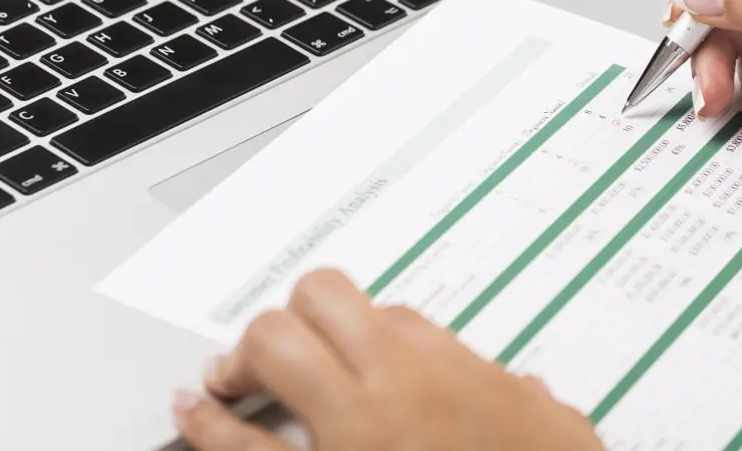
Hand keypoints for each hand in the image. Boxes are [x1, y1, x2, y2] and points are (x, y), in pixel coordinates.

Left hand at [171, 269, 604, 450]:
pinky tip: (194, 412)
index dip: (351, 319)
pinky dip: (209, 427)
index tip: (346, 335)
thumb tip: (516, 389)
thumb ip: (521, 396)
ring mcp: (350, 437)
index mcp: (447, 371)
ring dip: (243, 355)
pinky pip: (245, 449)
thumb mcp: (547, 421)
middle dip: (288, 319)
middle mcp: (393, 390)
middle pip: (314, 305)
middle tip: (278, 344)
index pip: (378, 308)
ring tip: (226, 371)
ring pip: (273, 349)